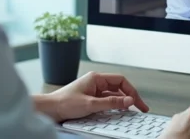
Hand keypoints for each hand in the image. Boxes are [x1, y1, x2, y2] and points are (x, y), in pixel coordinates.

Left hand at [35, 71, 149, 122]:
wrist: (49, 109)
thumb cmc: (65, 103)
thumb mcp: (91, 104)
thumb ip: (111, 102)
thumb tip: (129, 101)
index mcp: (96, 78)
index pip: (121, 81)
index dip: (132, 91)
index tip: (138, 103)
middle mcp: (96, 82)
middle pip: (119, 88)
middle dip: (130, 97)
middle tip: (140, 108)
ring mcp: (93, 90)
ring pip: (113, 95)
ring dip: (122, 102)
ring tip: (131, 112)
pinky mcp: (90, 99)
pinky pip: (106, 101)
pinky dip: (114, 106)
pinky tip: (118, 112)